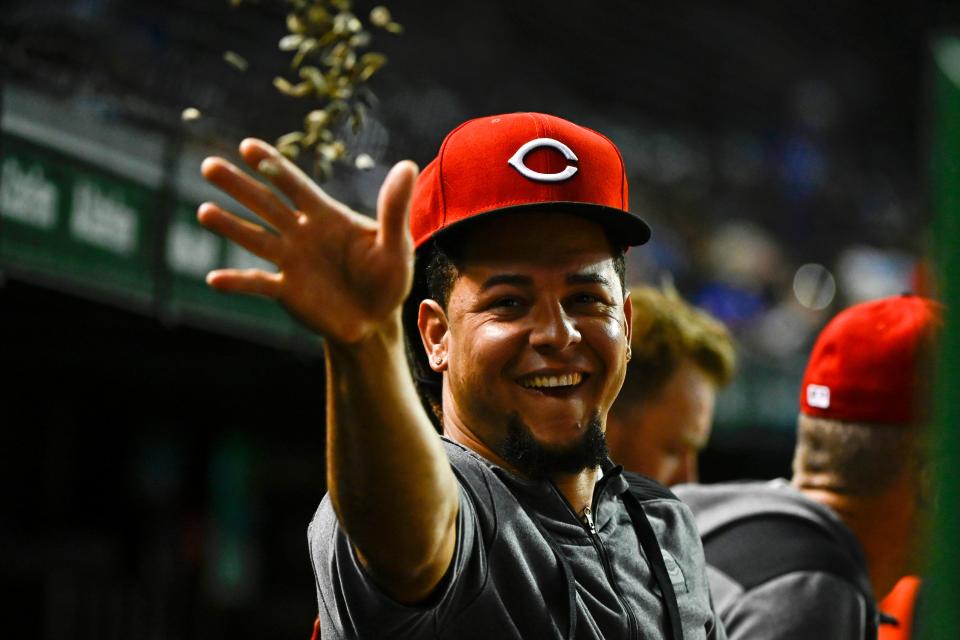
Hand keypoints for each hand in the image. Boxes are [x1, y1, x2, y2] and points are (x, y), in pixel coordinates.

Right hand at [198, 139, 417, 343]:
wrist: (377, 322)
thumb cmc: (388, 279)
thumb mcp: (396, 245)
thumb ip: (394, 208)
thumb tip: (408, 165)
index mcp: (327, 216)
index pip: (295, 185)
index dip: (273, 166)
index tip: (247, 147)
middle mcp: (302, 233)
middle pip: (265, 204)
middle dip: (238, 186)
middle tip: (208, 166)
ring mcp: (291, 261)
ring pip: (255, 238)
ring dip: (229, 226)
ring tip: (203, 211)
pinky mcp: (286, 290)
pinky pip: (258, 283)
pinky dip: (237, 283)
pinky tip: (214, 280)